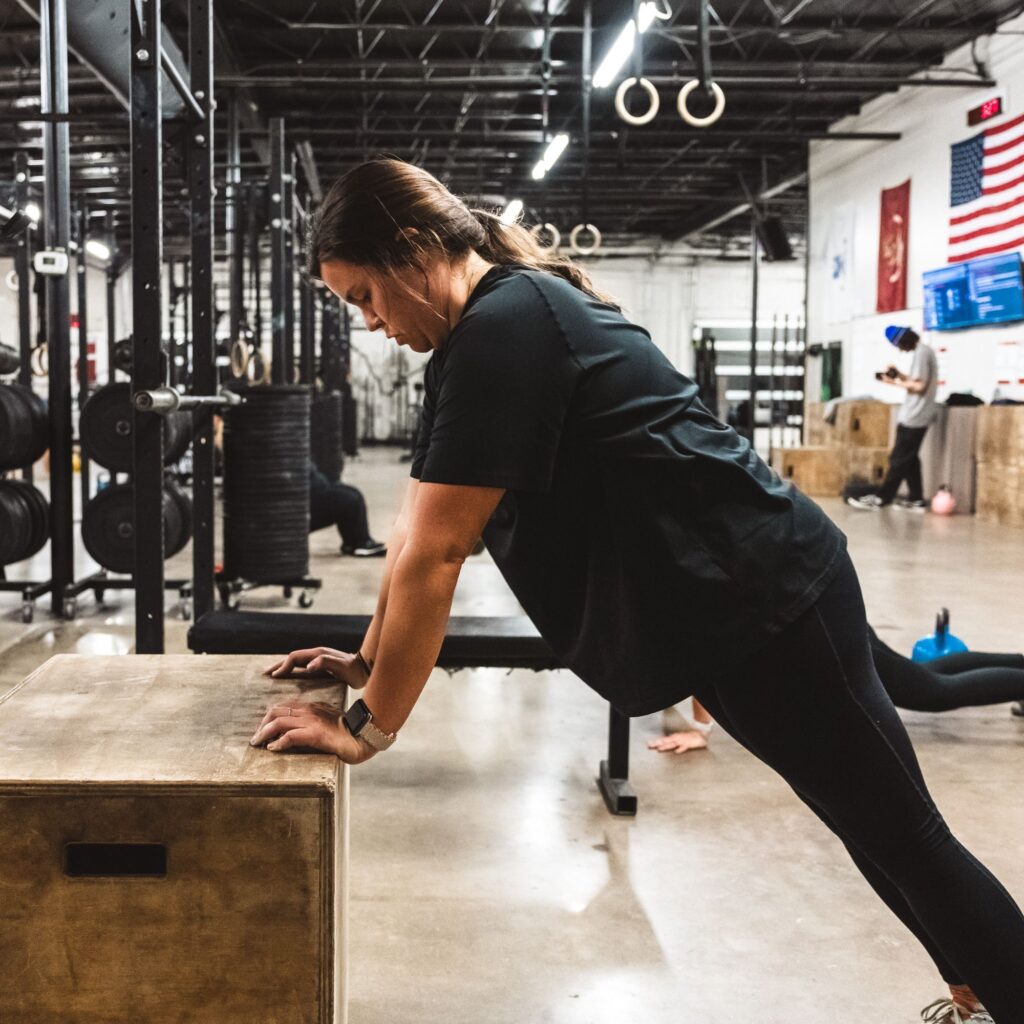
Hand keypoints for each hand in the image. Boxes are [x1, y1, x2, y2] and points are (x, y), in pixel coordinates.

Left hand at [249, 701, 374, 763]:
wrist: (363, 737)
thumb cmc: (347, 733)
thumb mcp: (327, 722)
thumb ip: (313, 722)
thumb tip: (296, 732)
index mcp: (312, 706)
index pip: (284, 706)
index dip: (269, 717)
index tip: (263, 730)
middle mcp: (309, 711)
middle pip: (276, 711)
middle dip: (262, 724)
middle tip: (256, 738)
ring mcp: (311, 722)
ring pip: (278, 722)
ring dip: (264, 733)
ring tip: (258, 743)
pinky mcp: (315, 734)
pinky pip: (289, 736)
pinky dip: (277, 742)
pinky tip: (272, 749)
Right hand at [264, 646, 369, 688]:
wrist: (365, 670)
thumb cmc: (353, 669)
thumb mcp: (340, 666)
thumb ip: (324, 662)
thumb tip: (307, 666)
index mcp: (317, 654)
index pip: (294, 658)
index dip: (283, 666)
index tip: (274, 676)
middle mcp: (315, 656)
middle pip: (291, 659)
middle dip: (278, 665)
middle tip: (264, 674)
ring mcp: (317, 662)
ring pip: (295, 664)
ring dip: (283, 669)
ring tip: (271, 677)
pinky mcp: (320, 669)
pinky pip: (301, 670)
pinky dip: (292, 674)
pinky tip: (288, 681)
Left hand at [647, 730, 708, 754]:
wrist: (700, 736)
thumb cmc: (689, 738)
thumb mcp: (679, 740)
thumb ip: (672, 743)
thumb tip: (664, 745)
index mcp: (674, 738)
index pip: (663, 740)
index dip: (656, 742)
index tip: (648, 745)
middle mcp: (676, 739)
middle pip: (665, 741)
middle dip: (657, 743)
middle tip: (650, 746)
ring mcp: (682, 741)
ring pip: (672, 744)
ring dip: (666, 746)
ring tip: (659, 749)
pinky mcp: (688, 744)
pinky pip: (684, 747)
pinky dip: (680, 749)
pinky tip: (676, 752)